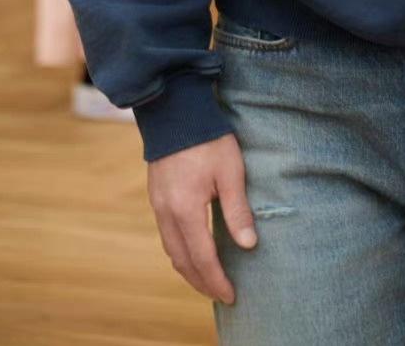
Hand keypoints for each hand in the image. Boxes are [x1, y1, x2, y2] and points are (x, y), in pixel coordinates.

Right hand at [147, 132, 256, 306]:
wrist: (175, 110)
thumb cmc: (208, 138)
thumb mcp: (230, 171)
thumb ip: (238, 209)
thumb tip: (248, 245)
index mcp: (186, 209)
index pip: (202, 257)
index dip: (217, 280)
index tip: (231, 295)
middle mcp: (166, 212)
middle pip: (182, 261)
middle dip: (202, 282)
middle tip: (221, 295)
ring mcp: (157, 205)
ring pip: (171, 250)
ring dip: (189, 270)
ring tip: (208, 280)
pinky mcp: (156, 196)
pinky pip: (166, 235)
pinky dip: (180, 252)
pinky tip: (192, 251)